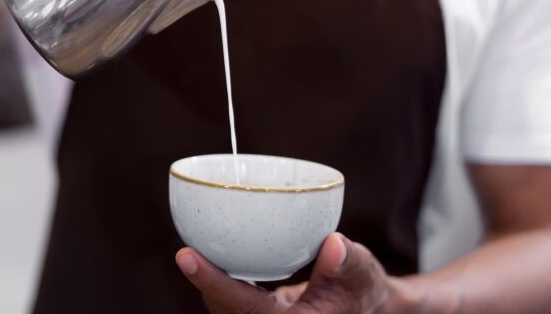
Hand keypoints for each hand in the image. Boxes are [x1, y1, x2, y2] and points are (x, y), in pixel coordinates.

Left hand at [176, 233, 418, 313]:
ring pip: (226, 308)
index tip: (185, 256)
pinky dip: (221, 281)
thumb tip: (332, 244)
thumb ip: (349, 262)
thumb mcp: (365, 274)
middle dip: (205, 284)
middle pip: (227, 310)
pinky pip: (233, 301)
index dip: (214, 283)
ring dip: (209, 283)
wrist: (363, 306)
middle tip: (186, 253)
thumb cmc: (362, 290)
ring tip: (192, 254)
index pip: (246, 308)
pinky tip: (210, 257)